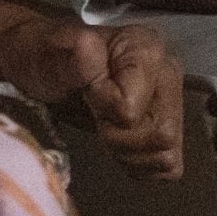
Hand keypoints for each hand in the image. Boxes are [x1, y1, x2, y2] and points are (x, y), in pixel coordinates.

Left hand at [0, 14, 182, 178]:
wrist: (43, 70)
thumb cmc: (45, 59)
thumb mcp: (47, 56)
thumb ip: (70, 59)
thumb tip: (89, 48)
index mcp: (146, 47)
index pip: (132, 108)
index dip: (103, 108)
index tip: (86, 92)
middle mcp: (168, 74)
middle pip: (160, 134)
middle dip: (118, 136)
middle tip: (95, 115)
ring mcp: (173, 103)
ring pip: (165, 154)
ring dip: (127, 152)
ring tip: (105, 128)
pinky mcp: (168, 132)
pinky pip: (168, 168)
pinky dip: (139, 165)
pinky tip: (118, 144)